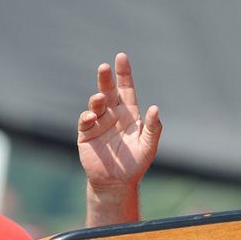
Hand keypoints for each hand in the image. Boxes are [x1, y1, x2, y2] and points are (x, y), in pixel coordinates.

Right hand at [77, 52, 161, 192]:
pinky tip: (91, 116)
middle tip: (104, 67)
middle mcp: (112, 115)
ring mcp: (98, 123)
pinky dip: (87, 116)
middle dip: (106, 79)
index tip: (121, 57)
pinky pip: (85, 121)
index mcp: (129, 114)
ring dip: (97, 99)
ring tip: (100, 98)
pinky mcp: (86, 134)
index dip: (124, 74)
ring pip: (95, 104)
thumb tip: (155, 108)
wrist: (117, 182)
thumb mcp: (148, 145)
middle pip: (108, 91)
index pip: (126, 89)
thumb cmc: (135, 163)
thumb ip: (153, 128)